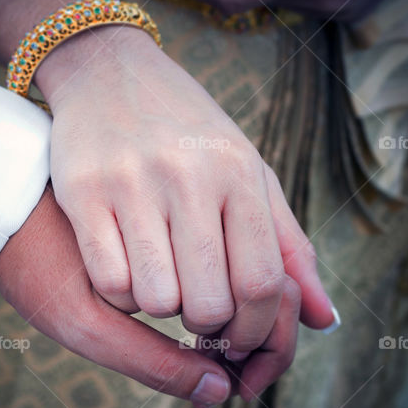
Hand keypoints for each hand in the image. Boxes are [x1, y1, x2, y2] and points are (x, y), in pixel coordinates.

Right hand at [32, 26, 336, 361]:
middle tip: (194, 311)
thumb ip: (286, 245)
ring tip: (159, 281)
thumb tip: (324, 320)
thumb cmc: (185, 129)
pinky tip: (124, 268)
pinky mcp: (83, 191)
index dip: (254, 327)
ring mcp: (132, 182)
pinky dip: (120, 293)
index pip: (261, 282)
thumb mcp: (246, 171)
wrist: (107, 70)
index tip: (238, 337)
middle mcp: (188, 175)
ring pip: (157, 298)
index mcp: (237, 171)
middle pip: (209, 301)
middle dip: (205, 324)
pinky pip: (109, 280)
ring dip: (160, 307)